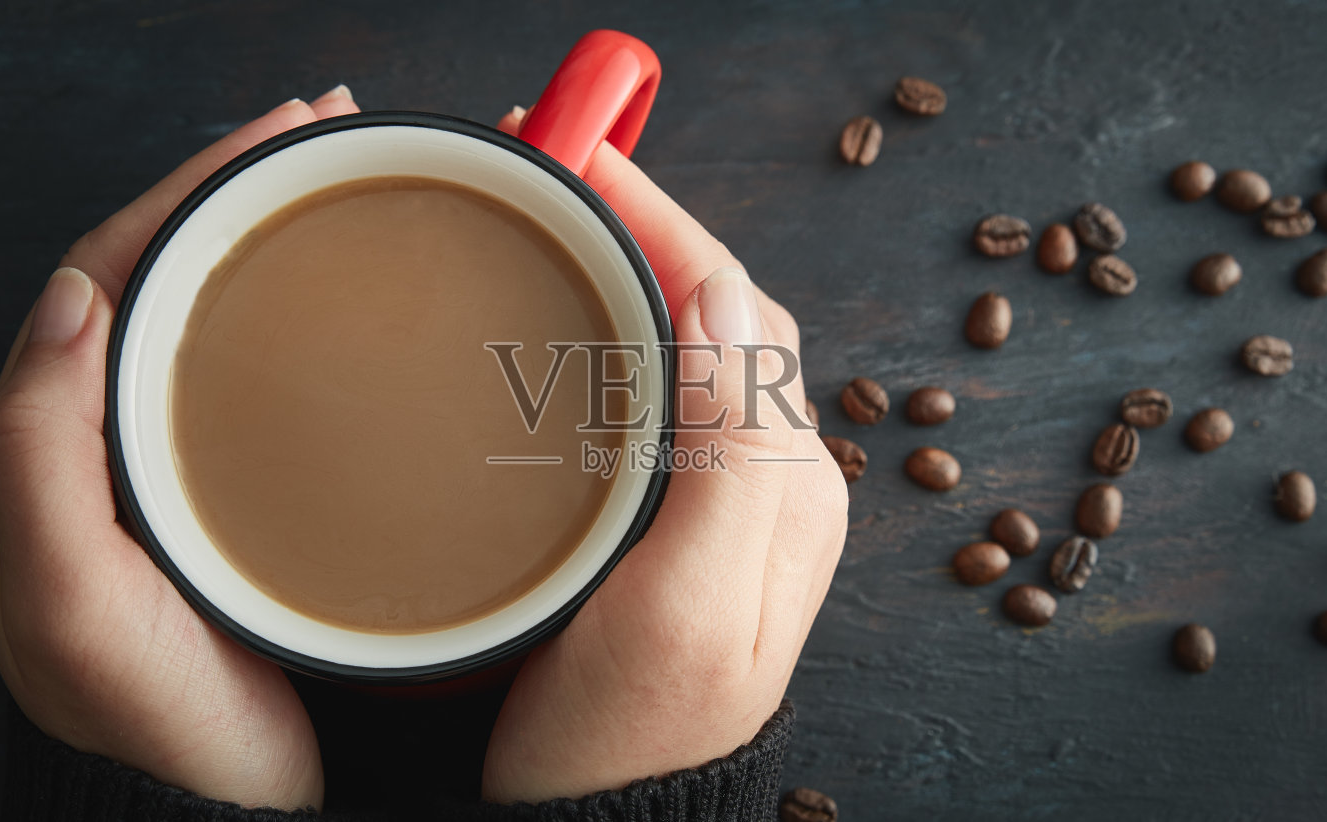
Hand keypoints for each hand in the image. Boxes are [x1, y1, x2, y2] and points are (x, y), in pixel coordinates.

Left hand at [0, 87, 361, 809]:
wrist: (221, 813)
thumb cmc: (160, 725)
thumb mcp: (75, 604)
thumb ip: (39, 454)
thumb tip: (72, 296)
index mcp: (24, 456)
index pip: (100, 277)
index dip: (185, 190)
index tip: (279, 137)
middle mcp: (73, 449)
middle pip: (147, 278)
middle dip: (226, 190)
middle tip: (321, 135)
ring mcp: (142, 471)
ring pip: (191, 316)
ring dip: (253, 238)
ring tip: (330, 187)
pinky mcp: (205, 496)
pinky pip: (228, 372)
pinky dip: (275, 309)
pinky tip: (328, 298)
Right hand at [482, 109, 848, 802]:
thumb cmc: (629, 741)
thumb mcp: (688, 609)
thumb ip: (728, 453)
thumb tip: (722, 292)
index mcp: (782, 485)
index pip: (730, 303)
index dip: (655, 214)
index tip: (573, 153)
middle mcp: (764, 484)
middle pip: (710, 311)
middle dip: (637, 226)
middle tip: (546, 171)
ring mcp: (714, 505)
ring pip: (679, 347)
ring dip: (621, 273)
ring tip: (544, 224)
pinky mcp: (663, 526)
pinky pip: (649, 397)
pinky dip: (604, 338)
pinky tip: (553, 332)